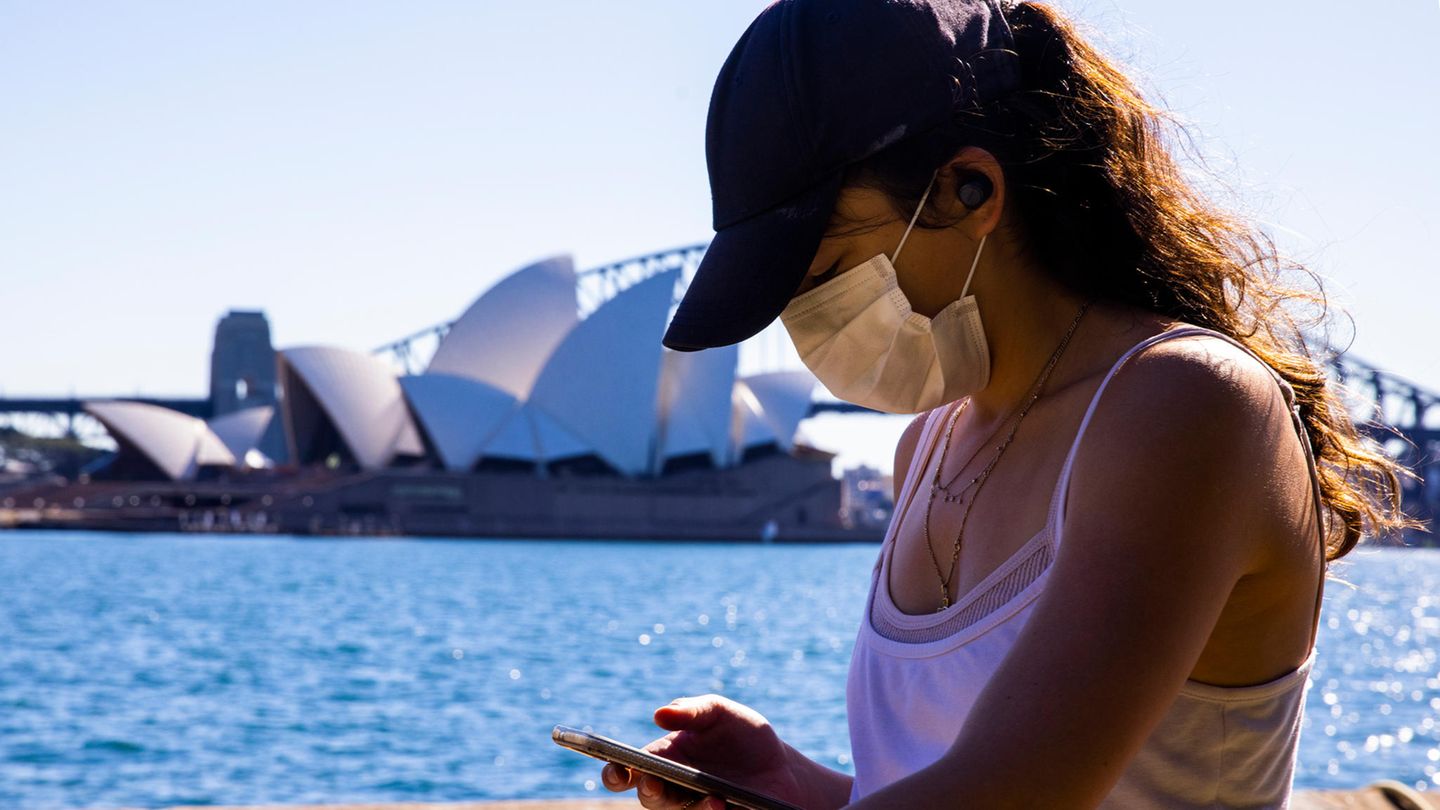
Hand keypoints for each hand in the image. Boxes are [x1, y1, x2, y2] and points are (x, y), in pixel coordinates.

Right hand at [599, 694, 809, 808]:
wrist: (783, 767)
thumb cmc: (744, 736)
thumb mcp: (720, 712)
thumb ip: (692, 710)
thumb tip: (659, 714)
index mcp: (664, 757)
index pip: (627, 769)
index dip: (615, 771)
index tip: (618, 769)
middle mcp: (673, 787)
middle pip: (648, 796)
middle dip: (647, 791)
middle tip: (653, 784)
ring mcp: (694, 807)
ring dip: (691, 808)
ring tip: (714, 799)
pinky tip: (722, 803)